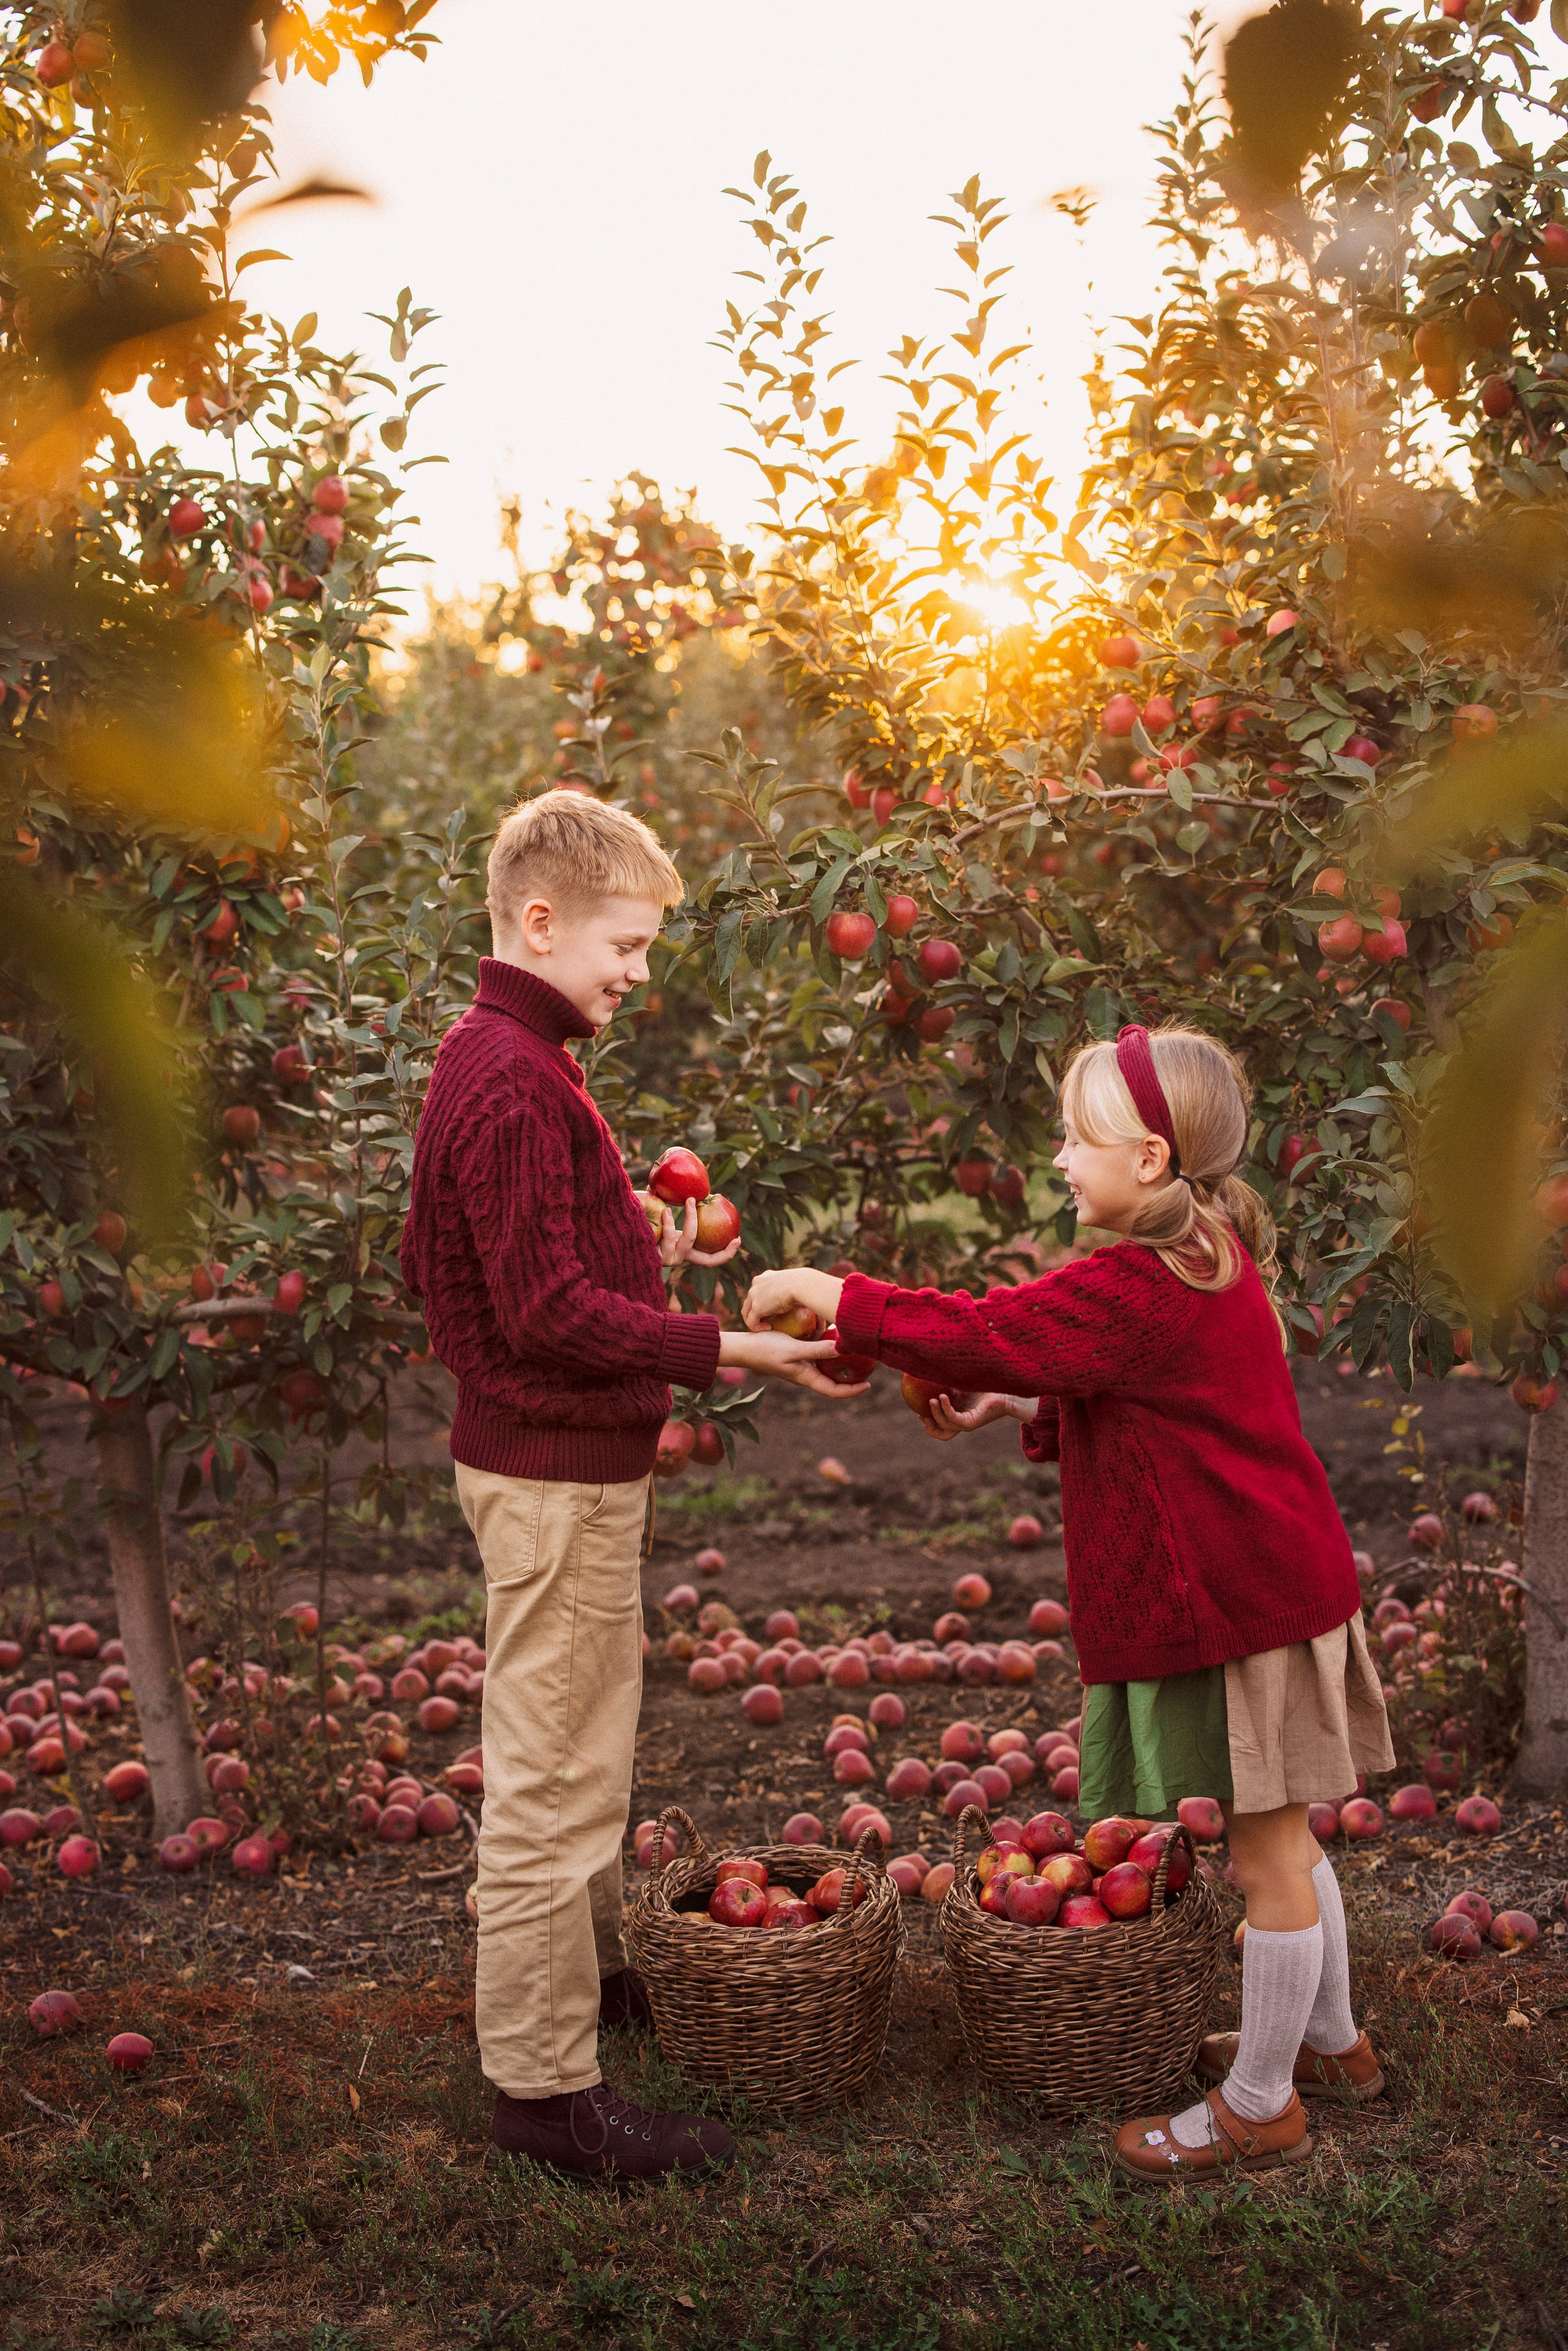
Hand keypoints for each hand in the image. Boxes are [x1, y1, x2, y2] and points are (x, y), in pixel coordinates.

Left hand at [646, 1196, 743, 1269]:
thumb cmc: (638, 1221)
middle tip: (727, 1230)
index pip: (710, 1259)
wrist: (615, 1233)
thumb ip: (670, 1205)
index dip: (726, 1253)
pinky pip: (668, 1237)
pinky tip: (665, 1211)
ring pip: (686, 1241)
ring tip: (675, 1208)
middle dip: (722, 1249)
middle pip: (706, 1260)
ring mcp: (668, 1260)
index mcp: (683, 1250)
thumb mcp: (658, 1214)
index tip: (738, 1239)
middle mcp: (678, 1258)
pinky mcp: (656, 1258)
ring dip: (687, 1223)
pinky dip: (669, 1224)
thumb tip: (687, 1188)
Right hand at [718, 1328, 868, 1397]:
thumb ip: (818, 1350)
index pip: (834, 1391)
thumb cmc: (766, 1349)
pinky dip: (827, 1351)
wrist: (743, 1347)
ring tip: (854, 1351)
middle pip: (832, 1381)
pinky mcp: (794, 1355)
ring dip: (839, 1363)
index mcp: (806, 1378)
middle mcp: (804, 1374)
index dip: (852, 1391)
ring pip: (825, 1368)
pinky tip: (831, 1337)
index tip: (869, 1385)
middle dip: (850, 1377)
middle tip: (867, 1365)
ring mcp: (799, 1365)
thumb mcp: (794, 1349)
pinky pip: (816, 1357)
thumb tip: (844, 1350)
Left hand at [741, 1266, 844, 1332]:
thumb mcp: (796, 1284)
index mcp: (766, 1276)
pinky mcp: (756, 1307)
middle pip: (749, 1301)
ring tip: (766, 1327)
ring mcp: (754, 1295)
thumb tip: (802, 1296)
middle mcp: (756, 1283)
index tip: (772, 1312)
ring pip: (747, 1312)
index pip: (758, 1290)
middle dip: (755, 1313)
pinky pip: (751, 1322)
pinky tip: (769, 1329)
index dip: (762, 1302)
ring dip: (755, 1321)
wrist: (803, 1285)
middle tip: (766, 1322)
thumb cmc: (805, 1285)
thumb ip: (792, 1289)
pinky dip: (757, 1328)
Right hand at [924, 1391, 1026, 1440]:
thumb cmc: (986, 1383)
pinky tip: (942, 1397)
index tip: (919, 1410)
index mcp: (959, 1415)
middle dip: (929, 1427)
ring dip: (935, 1414)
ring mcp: (967, 1424)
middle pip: (942, 1434)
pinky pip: (953, 1418)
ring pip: (944, 1426)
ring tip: (931, 1400)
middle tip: (921, 1414)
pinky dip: (945, 1409)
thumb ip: (948, 1382)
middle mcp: (962, 1422)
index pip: (941, 1425)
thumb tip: (928, 1372)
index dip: (928, 1421)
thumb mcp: (961, 1382)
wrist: (1005, 1388)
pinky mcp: (971, 1423)